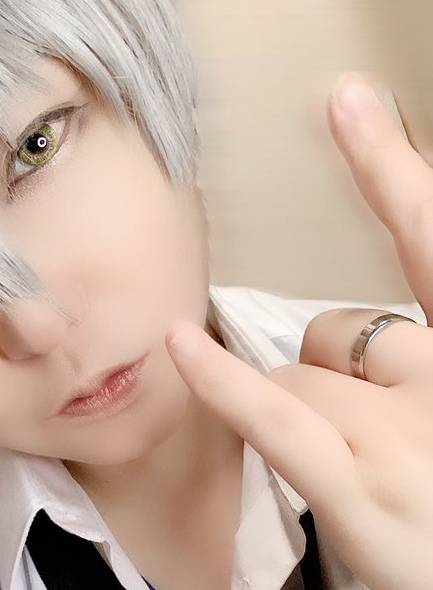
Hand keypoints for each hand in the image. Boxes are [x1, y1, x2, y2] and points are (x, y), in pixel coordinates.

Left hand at [166, 74, 432, 589]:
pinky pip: (276, 416)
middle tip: (380, 440)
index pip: (429, 240)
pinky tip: (181, 346)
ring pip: (300, 375)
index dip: (386, 167)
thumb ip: (421, 360)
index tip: (346, 98)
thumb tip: (364, 340)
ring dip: (310, 417)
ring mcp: (402, 433)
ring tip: (369, 479)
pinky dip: (224, 382)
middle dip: (336, 375)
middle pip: (338, 332)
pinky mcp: (359, 490)